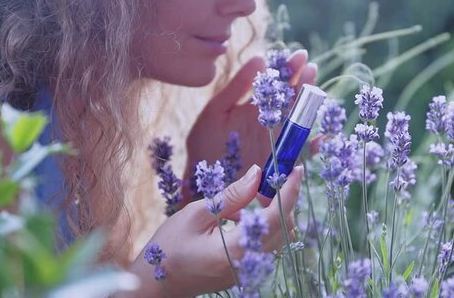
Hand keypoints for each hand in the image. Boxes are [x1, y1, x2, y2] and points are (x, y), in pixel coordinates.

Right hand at [126, 165, 302, 296]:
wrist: (156, 284)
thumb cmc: (169, 248)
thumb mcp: (197, 214)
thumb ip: (231, 196)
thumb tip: (256, 174)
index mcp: (237, 248)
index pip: (277, 216)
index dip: (290, 191)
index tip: (296, 169)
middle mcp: (249, 263)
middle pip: (284, 227)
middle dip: (282, 199)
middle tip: (265, 180)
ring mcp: (249, 270)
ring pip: (278, 237)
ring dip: (272, 212)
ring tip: (249, 198)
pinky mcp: (245, 271)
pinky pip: (265, 244)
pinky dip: (261, 225)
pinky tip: (236, 217)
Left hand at [183, 50, 316, 201]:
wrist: (201, 184)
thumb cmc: (204, 147)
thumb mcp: (215, 113)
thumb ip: (236, 87)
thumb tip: (260, 58)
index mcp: (255, 107)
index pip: (277, 83)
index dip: (290, 69)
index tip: (300, 55)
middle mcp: (270, 122)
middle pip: (293, 99)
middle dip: (304, 82)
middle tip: (310, 67)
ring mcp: (277, 142)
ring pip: (300, 121)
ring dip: (310, 108)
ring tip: (315, 92)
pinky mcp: (281, 164)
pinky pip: (301, 154)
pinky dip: (311, 148)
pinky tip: (318, 138)